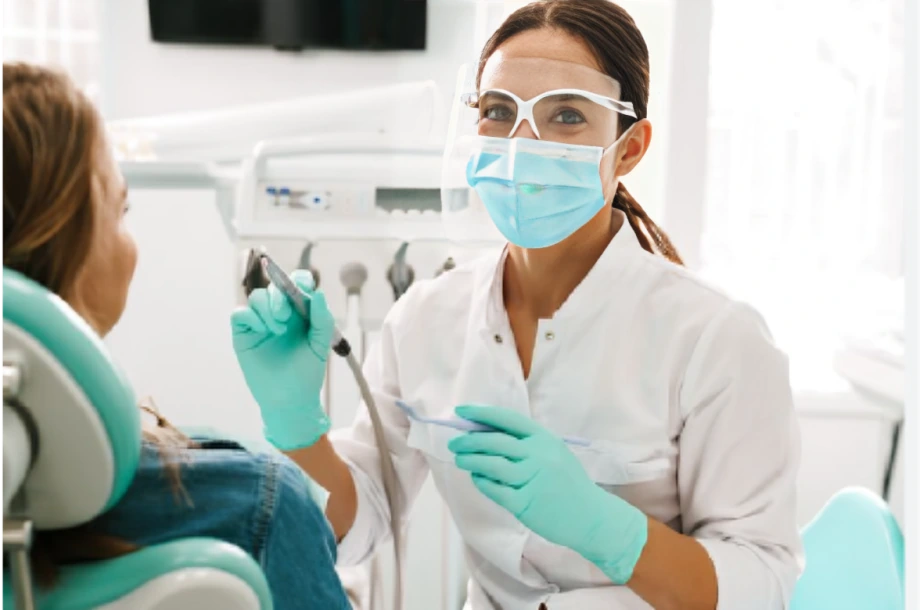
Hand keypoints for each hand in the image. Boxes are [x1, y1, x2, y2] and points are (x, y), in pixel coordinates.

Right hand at [231, 270, 334, 449]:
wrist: (290, 400)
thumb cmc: (307, 373)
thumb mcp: (320, 345)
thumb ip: (322, 319)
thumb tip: (318, 294)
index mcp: (301, 312)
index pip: (298, 283)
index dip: (298, 280)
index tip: (301, 289)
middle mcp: (280, 312)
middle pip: (275, 286)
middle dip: (279, 296)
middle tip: (285, 316)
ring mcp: (260, 322)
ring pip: (257, 297)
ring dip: (267, 309)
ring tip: (277, 331)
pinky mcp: (244, 334)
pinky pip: (239, 313)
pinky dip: (249, 316)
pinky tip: (261, 331)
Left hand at [448, 405, 647, 584]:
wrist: (591, 516)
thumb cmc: (568, 484)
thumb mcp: (554, 453)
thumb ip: (527, 444)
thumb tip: (487, 435)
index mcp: (544, 439)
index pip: (508, 419)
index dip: (482, 414)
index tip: (461, 411)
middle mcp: (538, 455)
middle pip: (495, 441)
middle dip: (470, 440)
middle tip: (454, 443)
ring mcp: (531, 479)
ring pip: (491, 465)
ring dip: (471, 460)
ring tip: (460, 459)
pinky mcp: (525, 503)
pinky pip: (495, 489)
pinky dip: (482, 482)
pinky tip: (477, 478)